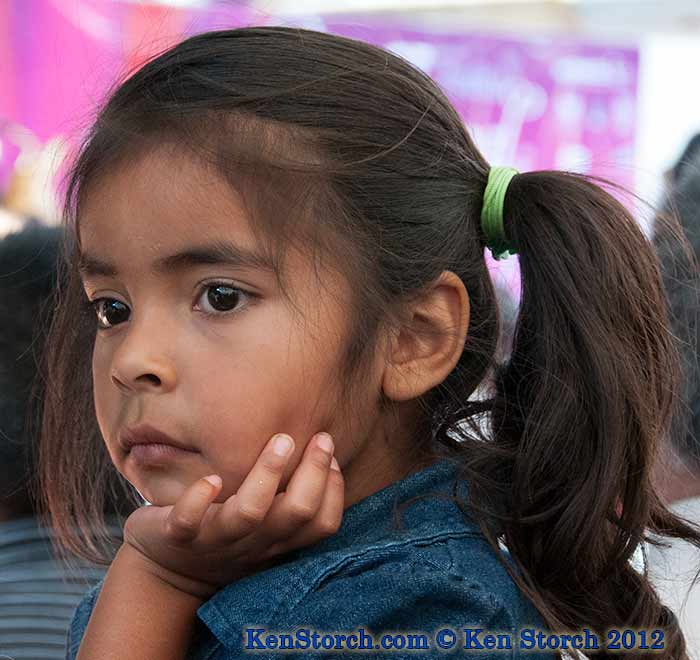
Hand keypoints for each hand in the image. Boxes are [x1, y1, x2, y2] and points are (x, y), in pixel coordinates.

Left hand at [121, 432, 343, 598]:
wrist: (168, 575)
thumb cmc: (227, 537)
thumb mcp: (264, 529)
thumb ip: (287, 502)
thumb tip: (321, 454)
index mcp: (277, 541)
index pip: (321, 524)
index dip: (334, 490)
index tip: (331, 455)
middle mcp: (253, 542)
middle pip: (296, 512)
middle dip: (314, 472)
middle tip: (322, 437)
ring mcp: (217, 540)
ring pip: (250, 512)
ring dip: (267, 473)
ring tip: (282, 440)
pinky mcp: (178, 536)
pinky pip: (187, 522)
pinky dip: (198, 501)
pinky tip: (211, 479)